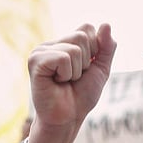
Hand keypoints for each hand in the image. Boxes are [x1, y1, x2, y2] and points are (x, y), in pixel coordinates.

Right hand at [26, 23, 116, 142]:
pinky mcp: (35, 61)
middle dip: (86, 62)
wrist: (68, 119)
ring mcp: (40, 50)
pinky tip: (57, 83)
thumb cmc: (81, 97)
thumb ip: (106, 48)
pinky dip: (67, 74)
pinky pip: (64, 58)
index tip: (85, 69)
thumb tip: (106, 24)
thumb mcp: (101, 70)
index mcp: (64, 43)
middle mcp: (51, 43)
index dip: (95, 50)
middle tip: (74, 78)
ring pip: (75, 48)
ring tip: (65, 81)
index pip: (87, 28)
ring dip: (77, 71)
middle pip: (82, 36)